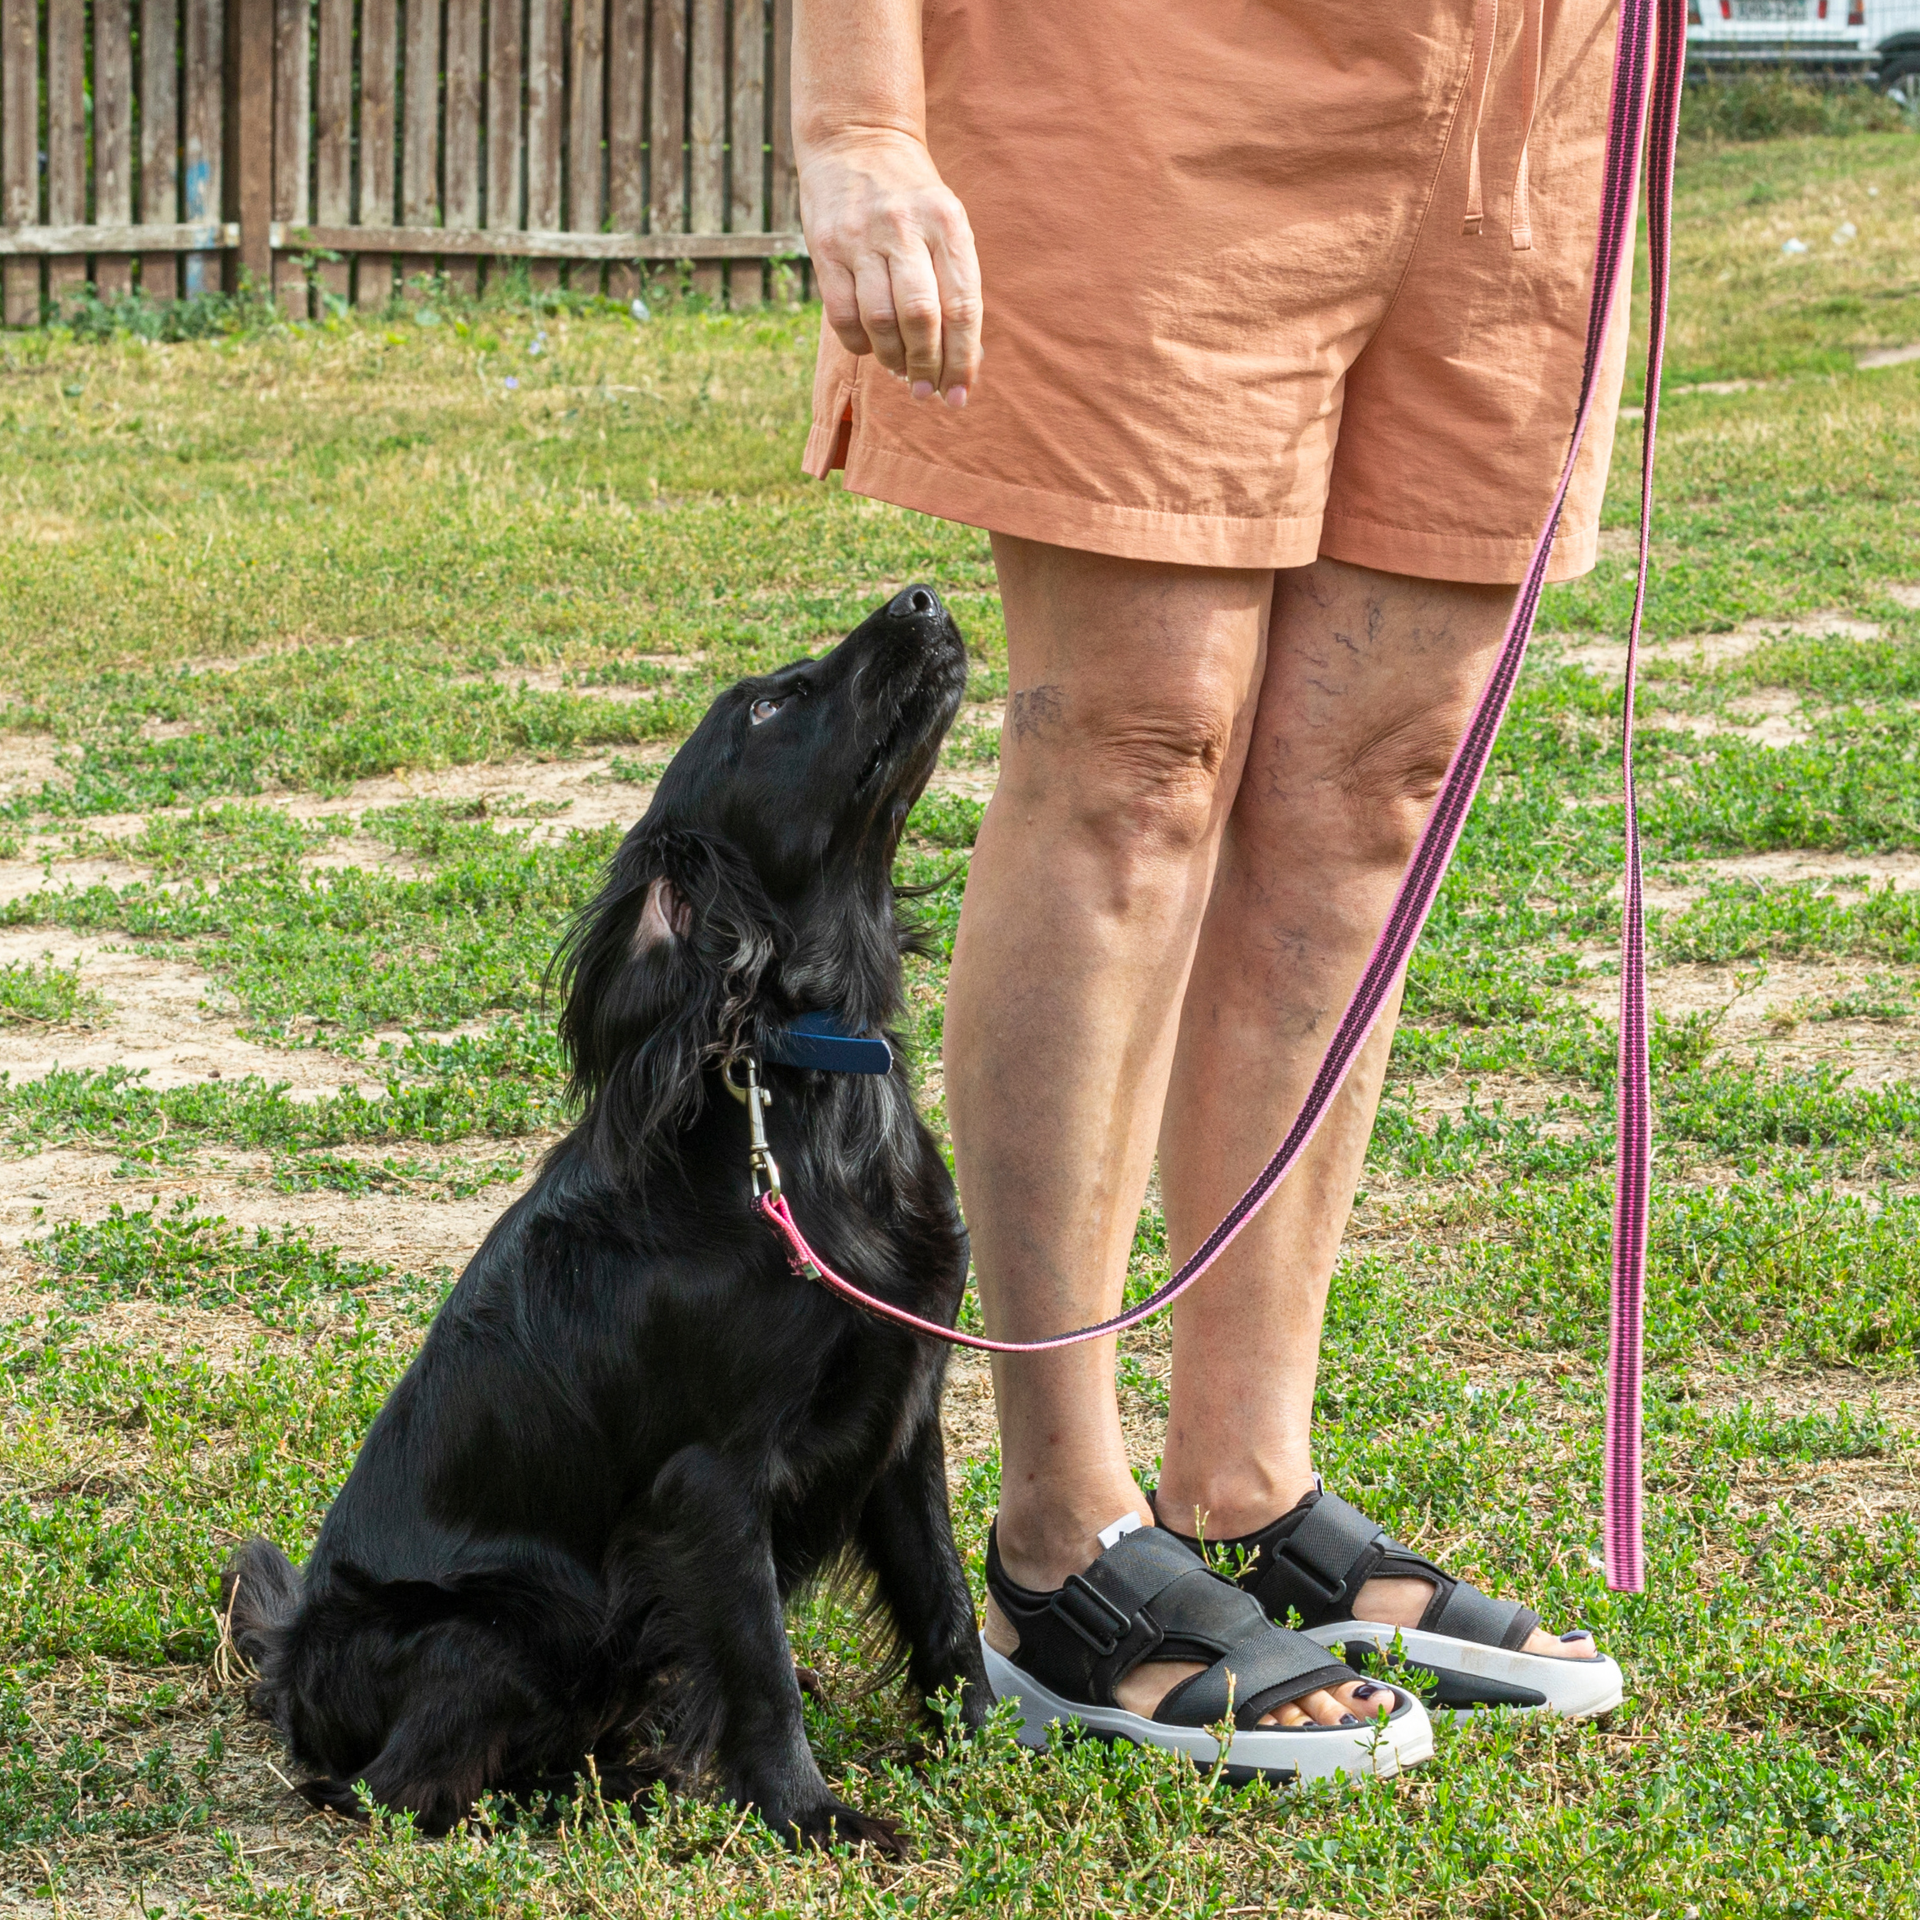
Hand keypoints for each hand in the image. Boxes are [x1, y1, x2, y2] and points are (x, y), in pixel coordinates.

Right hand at [798, 129, 981, 405]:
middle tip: (928, 392)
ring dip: (894, 361)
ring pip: (880, 321)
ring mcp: (861, 236)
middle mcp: (905, 227)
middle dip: (928, 366)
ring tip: (902, 373)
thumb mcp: (946, 224)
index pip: (962, 305)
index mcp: (947, 222)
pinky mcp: (826, 246)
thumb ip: (955, 283)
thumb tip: (964, 362)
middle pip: (921, 317)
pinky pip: (843, 315)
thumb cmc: (913, 199)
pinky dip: (861, 344)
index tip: (961, 393)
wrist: (856, 137)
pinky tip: (872, 347)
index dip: (963, 359)